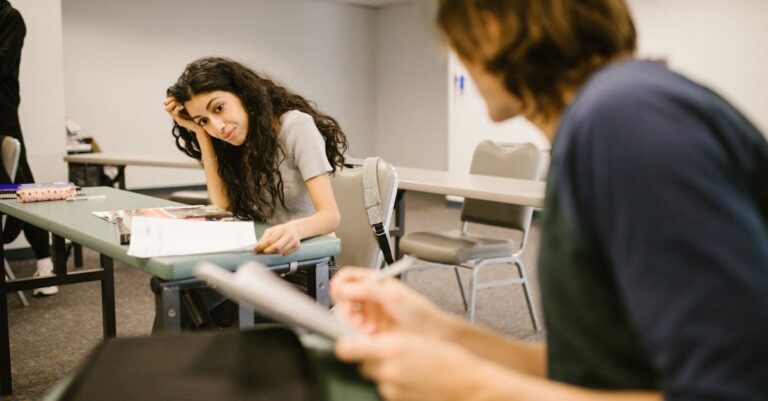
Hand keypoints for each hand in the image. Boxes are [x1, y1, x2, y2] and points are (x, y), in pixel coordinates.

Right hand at [163, 96, 201, 134]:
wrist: (200, 127)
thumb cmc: (196, 117)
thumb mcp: (190, 108)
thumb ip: (186, 103)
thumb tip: (185, 93)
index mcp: (176, 112)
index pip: (167, 104)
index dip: (170, 98)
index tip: (177, 97)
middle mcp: (175, 115)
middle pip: (165, 106)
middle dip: (171, 100)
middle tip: (179, 101)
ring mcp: (176, 119)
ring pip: (167, 109)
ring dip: (173, 104)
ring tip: (181, 104)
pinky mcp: (179, 121)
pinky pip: (174, 113)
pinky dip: (177, 108)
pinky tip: (182, 106)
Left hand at [255, 222, 301, 254]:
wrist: (295, 228)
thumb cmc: (281, 230)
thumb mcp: (272, 230)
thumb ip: (265, 237)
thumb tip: (258, 246)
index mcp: (281, 229)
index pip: (270, 240)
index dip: (262, 246)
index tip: (257, 249)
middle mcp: (288, 235)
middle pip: (277, 247)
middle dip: (268, 251)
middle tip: (264, 252)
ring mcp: (294, 241)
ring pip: (281, 251)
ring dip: (274, 252)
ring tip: (271, 250)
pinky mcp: (297, 246)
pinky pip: (286, 253)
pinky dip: (281, 253)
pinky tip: (281, 249)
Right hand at [331, 268, 451, 336]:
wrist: (431, 334)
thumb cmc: (419, 311)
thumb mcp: (393, 296)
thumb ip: (367, 290)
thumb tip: (344, 287)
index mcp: (374, 281)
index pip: (348, 277)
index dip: (340, 283)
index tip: (340, 294)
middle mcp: (369, 296)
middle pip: (343, 298)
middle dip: (348, 308)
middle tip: (356, 317)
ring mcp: (369, 313)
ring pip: (347, 316)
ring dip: (354, 323)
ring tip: (368, 328)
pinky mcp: (369, 329)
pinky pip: (354, 330)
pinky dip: (359, 332)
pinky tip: (372, 334)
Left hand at [336, 332, 492, 400]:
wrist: (469, 385)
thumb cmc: (450, 360)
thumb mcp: (416, 341)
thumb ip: (388, 341)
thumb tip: (362, 342)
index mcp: (392, 347)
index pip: (347, 348)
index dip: (345, 345)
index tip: (346, 343)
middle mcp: (387, 370)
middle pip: (362, 363)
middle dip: (370, 358)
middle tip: (390, 354)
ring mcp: (391, 389)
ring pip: (375, 377)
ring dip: (384, 373)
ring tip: (409, 369)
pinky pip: (386, 391)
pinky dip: (394, 386)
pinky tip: (413, 381)